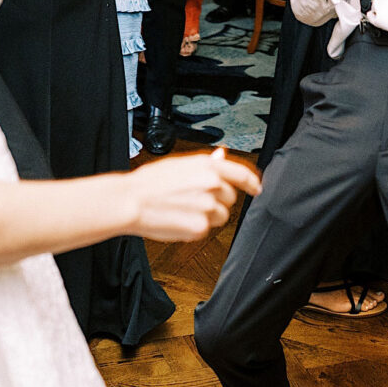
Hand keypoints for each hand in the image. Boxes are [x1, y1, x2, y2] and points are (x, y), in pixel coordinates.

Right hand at [123, 147, 261, 241]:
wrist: (131, 201)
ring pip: (221, 216)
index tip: (256, 187)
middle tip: (193, 199)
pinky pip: (206, 229)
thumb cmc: (149, 182)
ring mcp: (208, 207)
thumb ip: (205, 163)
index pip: (242, 174)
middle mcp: (212, 185)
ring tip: (183, 209)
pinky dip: (195, 227)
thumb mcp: (179, 164)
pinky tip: (178, 219)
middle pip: (230, 198)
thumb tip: (221, 156)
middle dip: (217, 200)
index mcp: (207, 166)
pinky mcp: (200, 227)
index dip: (252, 182)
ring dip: (208, 216)